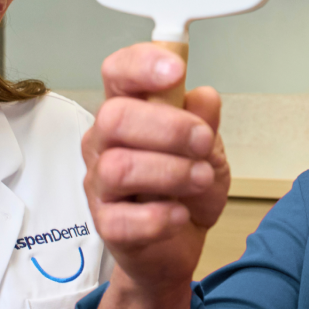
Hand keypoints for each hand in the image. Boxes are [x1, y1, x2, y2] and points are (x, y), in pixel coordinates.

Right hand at [82, 43, 229, 293]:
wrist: (180, 244)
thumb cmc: (186, 189)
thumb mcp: (207, 149)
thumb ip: (204, 122)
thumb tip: (204, 97)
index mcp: (128, 111)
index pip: (117, 73)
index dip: (141, 65)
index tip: (176, 70)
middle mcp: (105, 143)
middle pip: (114, 118)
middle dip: (168, 127)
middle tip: (202, 141)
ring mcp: (101, 185)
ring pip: (119, 167)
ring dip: (171, 172)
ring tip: (200, 179)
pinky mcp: (107, 226)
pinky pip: (123, 220)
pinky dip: (160, 217)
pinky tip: (180, 214)